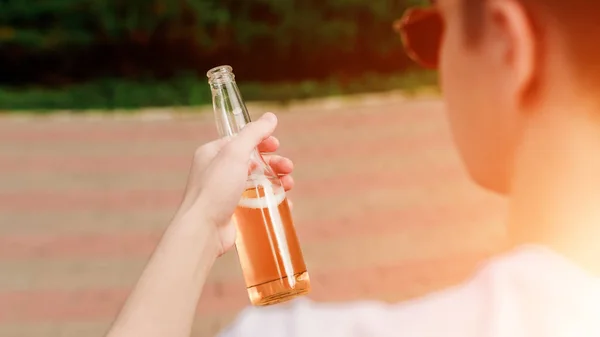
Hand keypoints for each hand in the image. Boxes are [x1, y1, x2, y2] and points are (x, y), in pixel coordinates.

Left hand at [174, 113, 293, 256]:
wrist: (203, 229)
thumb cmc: (215, 189)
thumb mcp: (234, 154)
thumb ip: (253, 133)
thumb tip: (271, 117)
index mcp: (213, 154)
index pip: (240, 141)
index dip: (261, 141)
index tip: (276, 145)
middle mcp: (218, 172)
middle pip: (253, 162)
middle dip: (274, 163)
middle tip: (288, 167)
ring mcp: (225, 193)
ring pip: (257, 183)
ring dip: (276, 181)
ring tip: (289, 185)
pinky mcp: (233, 212)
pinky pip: (257, 203)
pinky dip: (272, 201)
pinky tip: (284, 204)